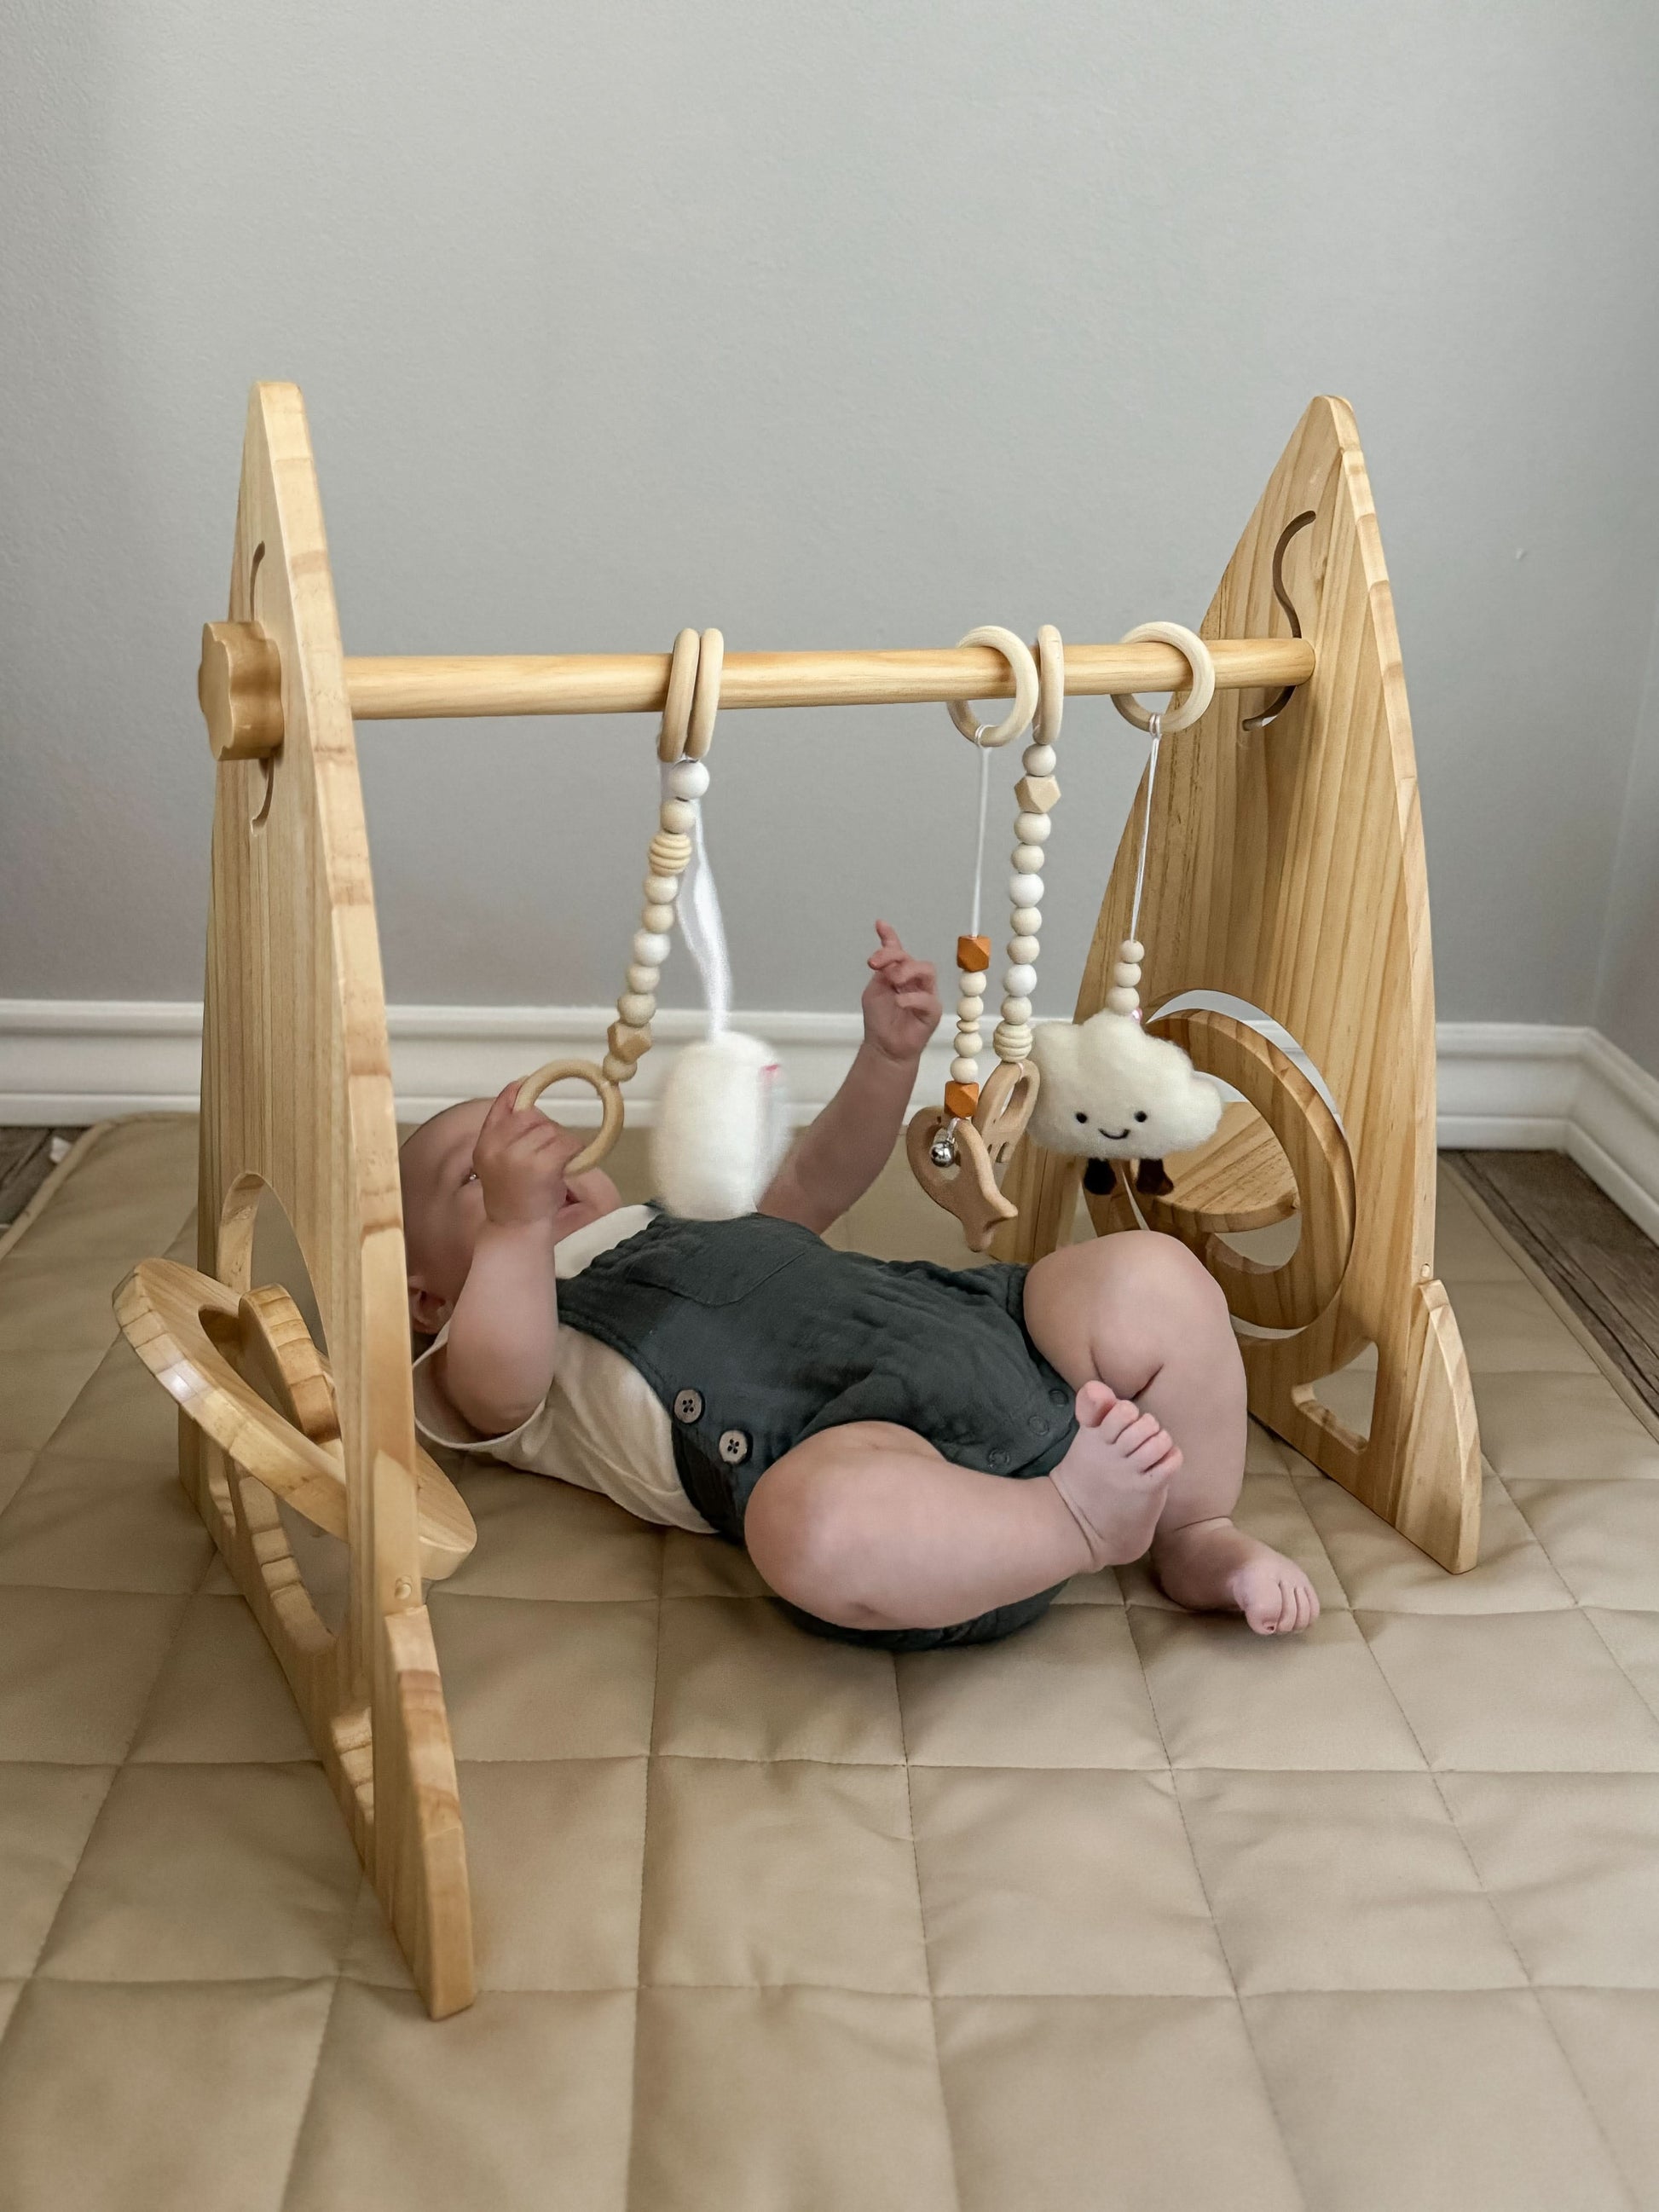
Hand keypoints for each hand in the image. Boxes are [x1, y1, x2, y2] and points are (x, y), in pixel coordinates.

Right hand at [472, 1084, 584, 1231]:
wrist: (516, 1231)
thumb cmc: (514, 1197)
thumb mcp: (499, 1160)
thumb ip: (504, 1127)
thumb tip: (519, 1084)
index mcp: (485, 1144)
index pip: (502, 1105)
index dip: (517, 1093)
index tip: (527, 1083)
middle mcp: (497, 1147)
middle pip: (533, 1116)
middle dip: (546, 1130)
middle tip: (545, 1155)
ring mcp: (518, 1156)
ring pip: (553, 1130)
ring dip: (561, 1145)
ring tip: (552, 1168)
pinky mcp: (541, 1165)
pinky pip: (567, 1144)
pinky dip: (572, 1154)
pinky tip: (564, 1170)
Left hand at [862, 920, 940, 1064]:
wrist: (884, 1047)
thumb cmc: (880, 1020)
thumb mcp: (874, 991)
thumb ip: (881, 972)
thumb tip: (883, 956)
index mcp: (899, 974)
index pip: (898, 952)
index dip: (890, 937)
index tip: (880, 924)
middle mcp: (915, 981)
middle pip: (913, 958)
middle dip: (894, 956)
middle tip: (876, 965)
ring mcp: (926, 995)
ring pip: (927, 971)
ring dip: (907, 970)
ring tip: (892, 980)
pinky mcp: (933, 1012)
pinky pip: (928, 1000)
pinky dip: (912, 998)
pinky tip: (898, 1001)